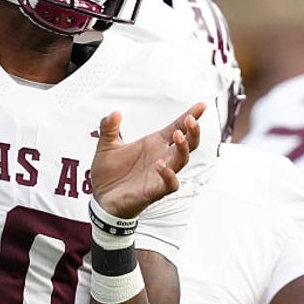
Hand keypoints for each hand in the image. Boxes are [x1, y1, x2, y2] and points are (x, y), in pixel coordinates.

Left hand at [90, 103, 204, 218]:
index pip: (177, 127)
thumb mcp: (106, 146)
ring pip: (182, 161)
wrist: (101, 199)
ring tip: (178, 136)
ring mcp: (160, 174)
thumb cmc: (109, 173)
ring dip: (183, 148)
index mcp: (154, 144)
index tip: (202, 105)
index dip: (190, 116)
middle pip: (188, 143)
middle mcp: (162, 157)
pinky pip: (170, 184)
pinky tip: (161, 165)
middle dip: (192, 131)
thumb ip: (108, 128)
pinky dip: (169, 175)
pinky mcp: (154, 191)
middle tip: (190, 120)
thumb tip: (114, 112)